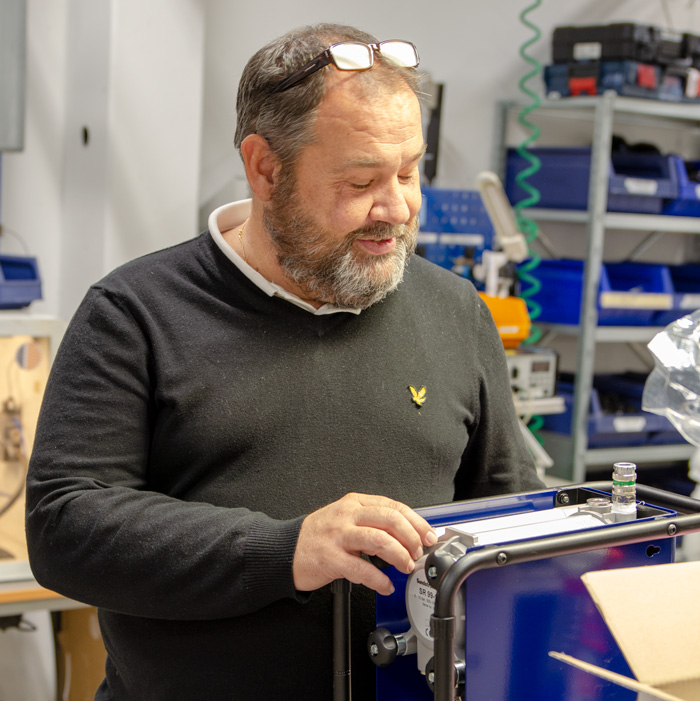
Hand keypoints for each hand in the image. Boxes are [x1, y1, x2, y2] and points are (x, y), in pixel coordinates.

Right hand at [292, 492, 437, 595]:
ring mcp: (338, 536)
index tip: (428, 535)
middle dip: (411, 538)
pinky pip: (361, 569)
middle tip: (418, 552)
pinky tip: (385, 585)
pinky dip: (379, 580)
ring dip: (399, 556)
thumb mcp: (346, 518)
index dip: (416, 521)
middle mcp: (347, 515)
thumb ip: (372, 522)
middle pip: (390, 520)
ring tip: (405, 566)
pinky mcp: (330, 558)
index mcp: (355, 503)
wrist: (285, 550)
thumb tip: (407, 535)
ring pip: (380, 540)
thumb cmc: (319, 536)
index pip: (393, 506)